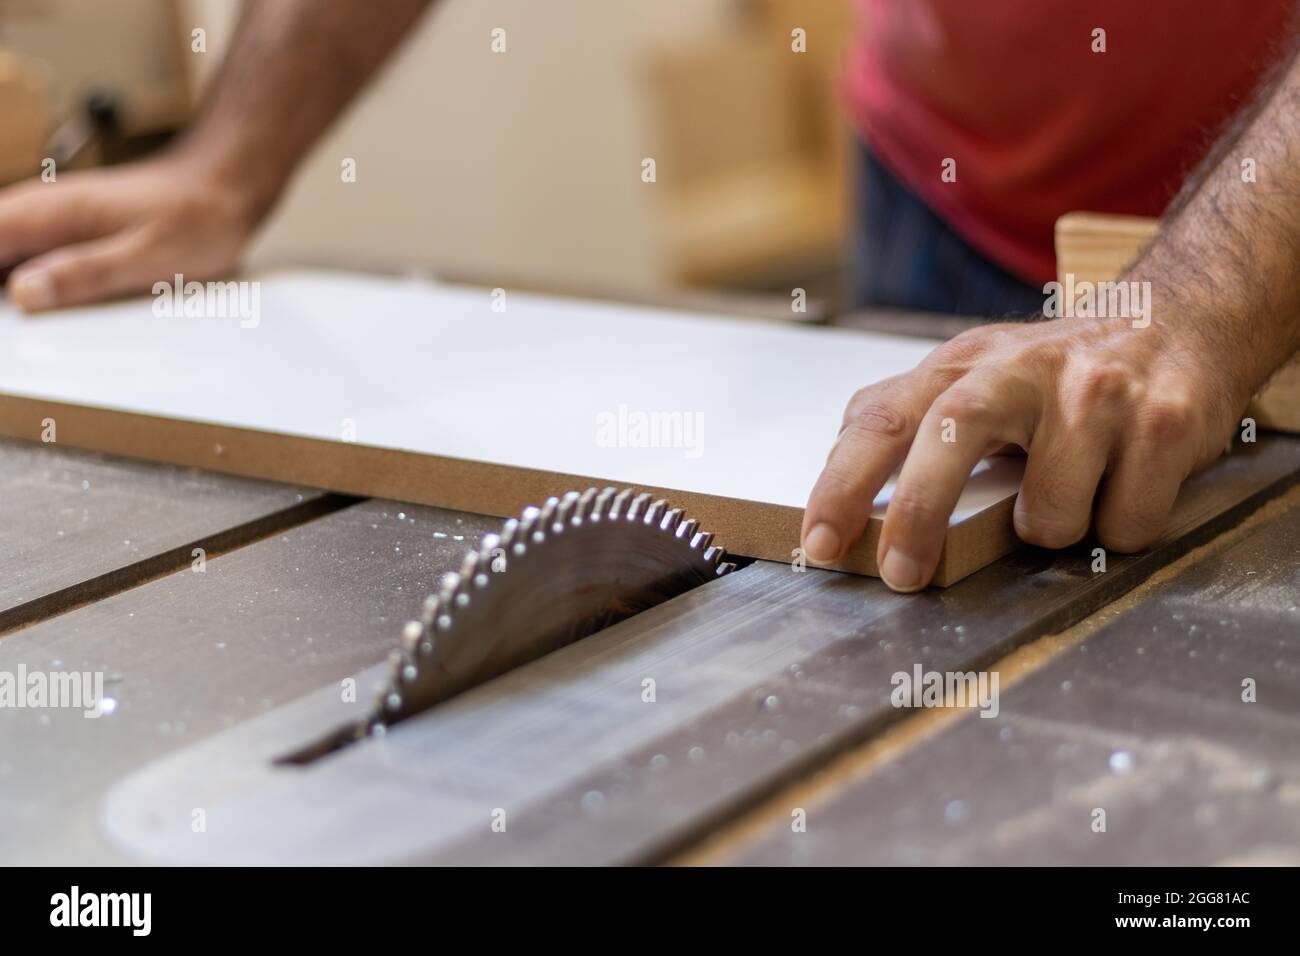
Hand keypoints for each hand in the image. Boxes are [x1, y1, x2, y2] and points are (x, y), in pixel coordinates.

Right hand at [0, 151, 263, 311]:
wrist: (222, 186)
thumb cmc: (196, 218)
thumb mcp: (148, 258)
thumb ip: (85, 275)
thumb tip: (24, 294)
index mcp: (48, 212)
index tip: (11, 319)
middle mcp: (39, 210)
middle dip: (5, 296)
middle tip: (33, 326)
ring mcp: (51, 219)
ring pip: (6, 258)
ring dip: (19, 293)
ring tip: (54, 316)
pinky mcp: (67, 230)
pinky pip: (32, 258)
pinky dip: (38, 283)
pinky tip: (65, 303)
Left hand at [801, 315, 1246, 590]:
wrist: (1180, 319)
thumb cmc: (1056, 371)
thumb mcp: (973, 374)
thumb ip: (906, 412)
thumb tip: (833, 463)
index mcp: (962, 364)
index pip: (884, 418)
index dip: (843, 483)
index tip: (820, 543)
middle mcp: (1022, 368)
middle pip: (950, 435)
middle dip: (917, 513)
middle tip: (902, 574)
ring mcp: (1096, 390)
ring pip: (1049, 513)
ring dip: (1052, 530)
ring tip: (1070, 493)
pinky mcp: (1163, 421)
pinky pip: (1125, 525)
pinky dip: (1118, 530)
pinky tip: (1124, 486)